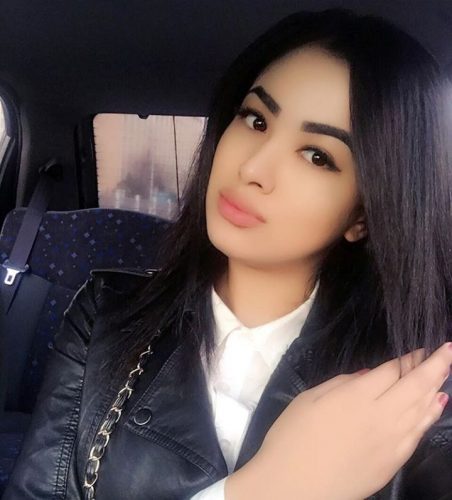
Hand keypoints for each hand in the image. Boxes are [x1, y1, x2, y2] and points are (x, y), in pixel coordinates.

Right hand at [226, 342, 451, 499]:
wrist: (292, 488)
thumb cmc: (292, 437)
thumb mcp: (309, 399)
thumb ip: (341, 383)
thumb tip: (369, 375)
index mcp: (356, 396)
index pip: (391, 371)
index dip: (407, 358)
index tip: (418, 349)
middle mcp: (381, 416)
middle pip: (415, 386)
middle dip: (434, 365)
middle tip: (447, 350)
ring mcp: (391, 442)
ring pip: (422, 409)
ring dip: (436, 387)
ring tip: (446, 370)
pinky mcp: (393, 463)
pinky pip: (418, 433)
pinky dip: (431, 415)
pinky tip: (437, 404)